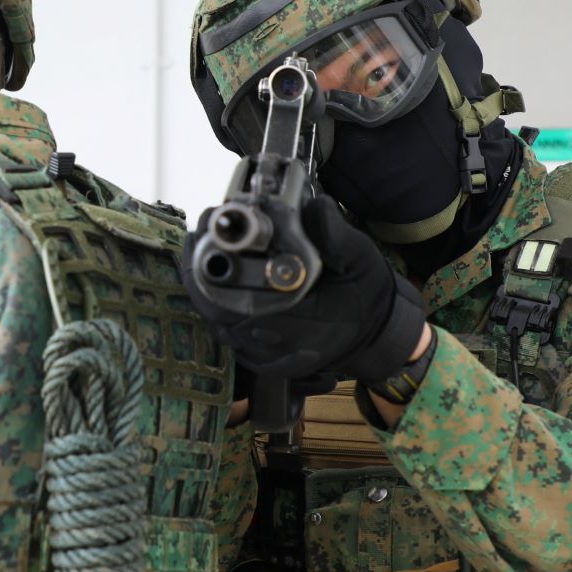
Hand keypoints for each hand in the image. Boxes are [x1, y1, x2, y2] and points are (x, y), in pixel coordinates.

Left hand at [183, 195, 428, 383]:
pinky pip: (233, 343)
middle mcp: (295, 347)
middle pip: (228, 319)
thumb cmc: (366, 290)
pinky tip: (212, 288)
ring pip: (226, 332)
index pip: (254, 304)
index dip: (221, 275)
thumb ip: (333, 232)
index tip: (207, 238)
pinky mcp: (271, 365)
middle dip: (204, 280)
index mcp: (317, 320)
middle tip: (195, 240)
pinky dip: (218, 316)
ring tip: (197, 257)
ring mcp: (281, 361)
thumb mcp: (359, 255)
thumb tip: (311, 206)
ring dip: (207, 296)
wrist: (377, 330)